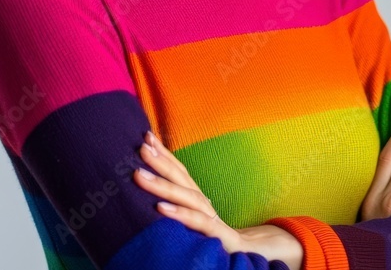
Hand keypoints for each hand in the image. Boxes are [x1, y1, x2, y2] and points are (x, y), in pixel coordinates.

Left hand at [133, 129, 303, 268]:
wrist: (250, 254)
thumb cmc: (216, 238)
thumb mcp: (195, 221)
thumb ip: (180, 208)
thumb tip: (153, 194)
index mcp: (197, 198)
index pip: (179, 171)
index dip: (164, 154)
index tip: (147, 136)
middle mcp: (204, 203)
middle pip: (181, 178)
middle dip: (161, 161)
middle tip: (142, 147)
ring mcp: (212, 218)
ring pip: (186, 196)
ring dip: (162, 184)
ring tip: (139, 175)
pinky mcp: (219, 235)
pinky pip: (198, 222)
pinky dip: (180, 214)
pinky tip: (160, 208)